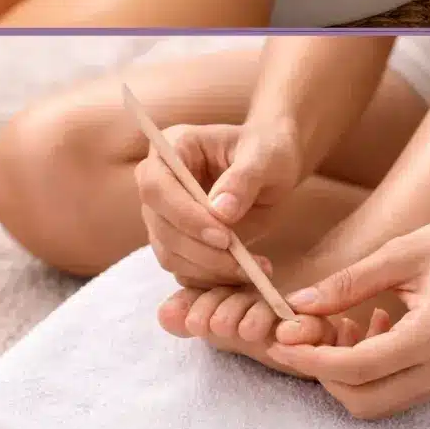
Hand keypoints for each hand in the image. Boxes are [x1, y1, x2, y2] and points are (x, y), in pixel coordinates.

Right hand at [133, 121, 302, 286]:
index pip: (157, 188)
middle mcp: (157, 184)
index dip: (185, 216)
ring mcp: (163, 216)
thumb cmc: (267, 151)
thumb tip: (221, 212)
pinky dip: (213, 278)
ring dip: (209, 270)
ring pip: (170, 255)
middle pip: (160, 227)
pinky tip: (246, 273)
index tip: (223, 236)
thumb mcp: (264, 157)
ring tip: (253, 269)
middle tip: (243, 262)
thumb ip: (243, 179)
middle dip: (200, 251)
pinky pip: (184, 269)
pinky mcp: (177, 242)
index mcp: (171, 149)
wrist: (272, 166)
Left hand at [267, 215, 429, 418]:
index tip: (279, 340)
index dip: (311, 360)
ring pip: (376, 402)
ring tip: (340, 323)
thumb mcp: (404, 252)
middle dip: (322, 373)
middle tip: (306, 333)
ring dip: (344, 373)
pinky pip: (393, 390)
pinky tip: (368, 326)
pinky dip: (366, 370)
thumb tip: (297, 305)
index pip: (358, 369)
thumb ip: (349, 282)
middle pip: (363, 400)